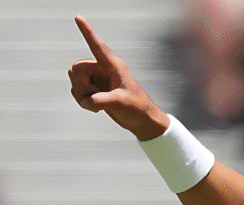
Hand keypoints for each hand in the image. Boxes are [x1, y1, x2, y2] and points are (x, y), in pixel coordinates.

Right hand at [68, 15, 169, 139]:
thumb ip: (101, 100)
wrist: (142, 121)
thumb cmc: (138, 108)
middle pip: (76, 68)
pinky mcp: (94, 91)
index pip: (97, 45)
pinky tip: (97, 108)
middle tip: (94, 94)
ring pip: (75, 80)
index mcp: (113, 66)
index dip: (87, 31)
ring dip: (82, 94)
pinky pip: (77, 92)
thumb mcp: (120, 102)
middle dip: (81, 83)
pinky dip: (83, 101)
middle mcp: (103, 70)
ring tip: (98, 103)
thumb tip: (86, 100)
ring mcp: (97, 80)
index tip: (78, 17)